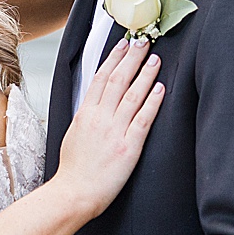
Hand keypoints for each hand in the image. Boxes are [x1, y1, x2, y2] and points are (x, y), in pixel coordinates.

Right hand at [54, 36, 163, 216]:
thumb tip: (94, 103)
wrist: (74, 193)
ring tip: (155, 59)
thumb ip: (85, 116)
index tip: (122, 44)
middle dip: (132, 58)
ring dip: (145, 74)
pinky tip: (160, 88)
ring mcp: (115, 131)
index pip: (100, 78)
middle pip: (118, 80)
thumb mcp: (73, 134)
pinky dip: (152, 102)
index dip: (113, 58)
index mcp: (85, 113)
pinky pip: (143, 119)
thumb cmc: (73, 170)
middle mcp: (100, 118)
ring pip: (132, 95)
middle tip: (143, 41)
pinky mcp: (129, 147)